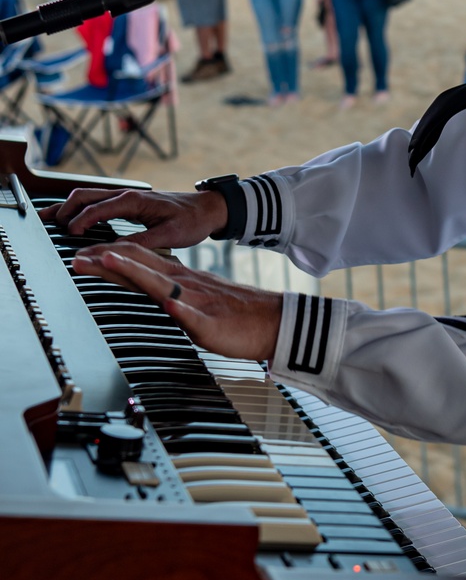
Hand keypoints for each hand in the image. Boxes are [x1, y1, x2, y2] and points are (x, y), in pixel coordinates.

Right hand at [40, 187, 225, 251]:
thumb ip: (142, 242)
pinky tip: (73, 222)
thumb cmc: (191, 220)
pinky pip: (98, 203)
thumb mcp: (170, 235)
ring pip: (88, 197)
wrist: (207, 209)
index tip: (69, 235)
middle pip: (84, 195)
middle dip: (63, 209)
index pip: (98, 207)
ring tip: (49, 221)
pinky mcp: (128, 203)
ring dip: (68, 207)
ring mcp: (126, 197)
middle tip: (48, 226)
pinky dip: (80, 209)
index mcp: (134, 200)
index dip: (80, 221)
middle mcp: (126, 195)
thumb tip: (116, 251)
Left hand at [72, 244, 283, 359]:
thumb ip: (171, 292)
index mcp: (180, 281)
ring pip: (163, 283)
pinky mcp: (212, 324)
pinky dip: (181, 310)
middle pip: (142, 267)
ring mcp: (198, 303)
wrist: (272, 322)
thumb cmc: (234, 316)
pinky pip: (195, 317)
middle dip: (108, 260)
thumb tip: (148, 290)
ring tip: (110, 261)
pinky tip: (169, 304)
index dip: (110, 258)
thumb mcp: (195, 300)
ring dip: (134, 271)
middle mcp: (185, 285)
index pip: (140, 263)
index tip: (82, 255)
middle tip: (78, 255)